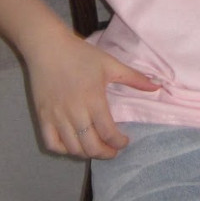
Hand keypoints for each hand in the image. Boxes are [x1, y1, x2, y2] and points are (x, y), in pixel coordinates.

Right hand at [22, 25, 160, 159]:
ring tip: (96, 147)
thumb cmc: (80, 54)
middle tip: (112, 151)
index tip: (125, 142)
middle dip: (106, 153)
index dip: (119, 143)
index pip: (108, 132)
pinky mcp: (42, 117)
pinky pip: (52, 143)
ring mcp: (57, 116)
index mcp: (93, 99)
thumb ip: (134, 78)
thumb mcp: (110, 64)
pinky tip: (73, 144)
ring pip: (73, 148)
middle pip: (91, 146)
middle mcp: (75, 112)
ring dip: (87, 153)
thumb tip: (157, 87)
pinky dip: (63, 150)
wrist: (48, 47)